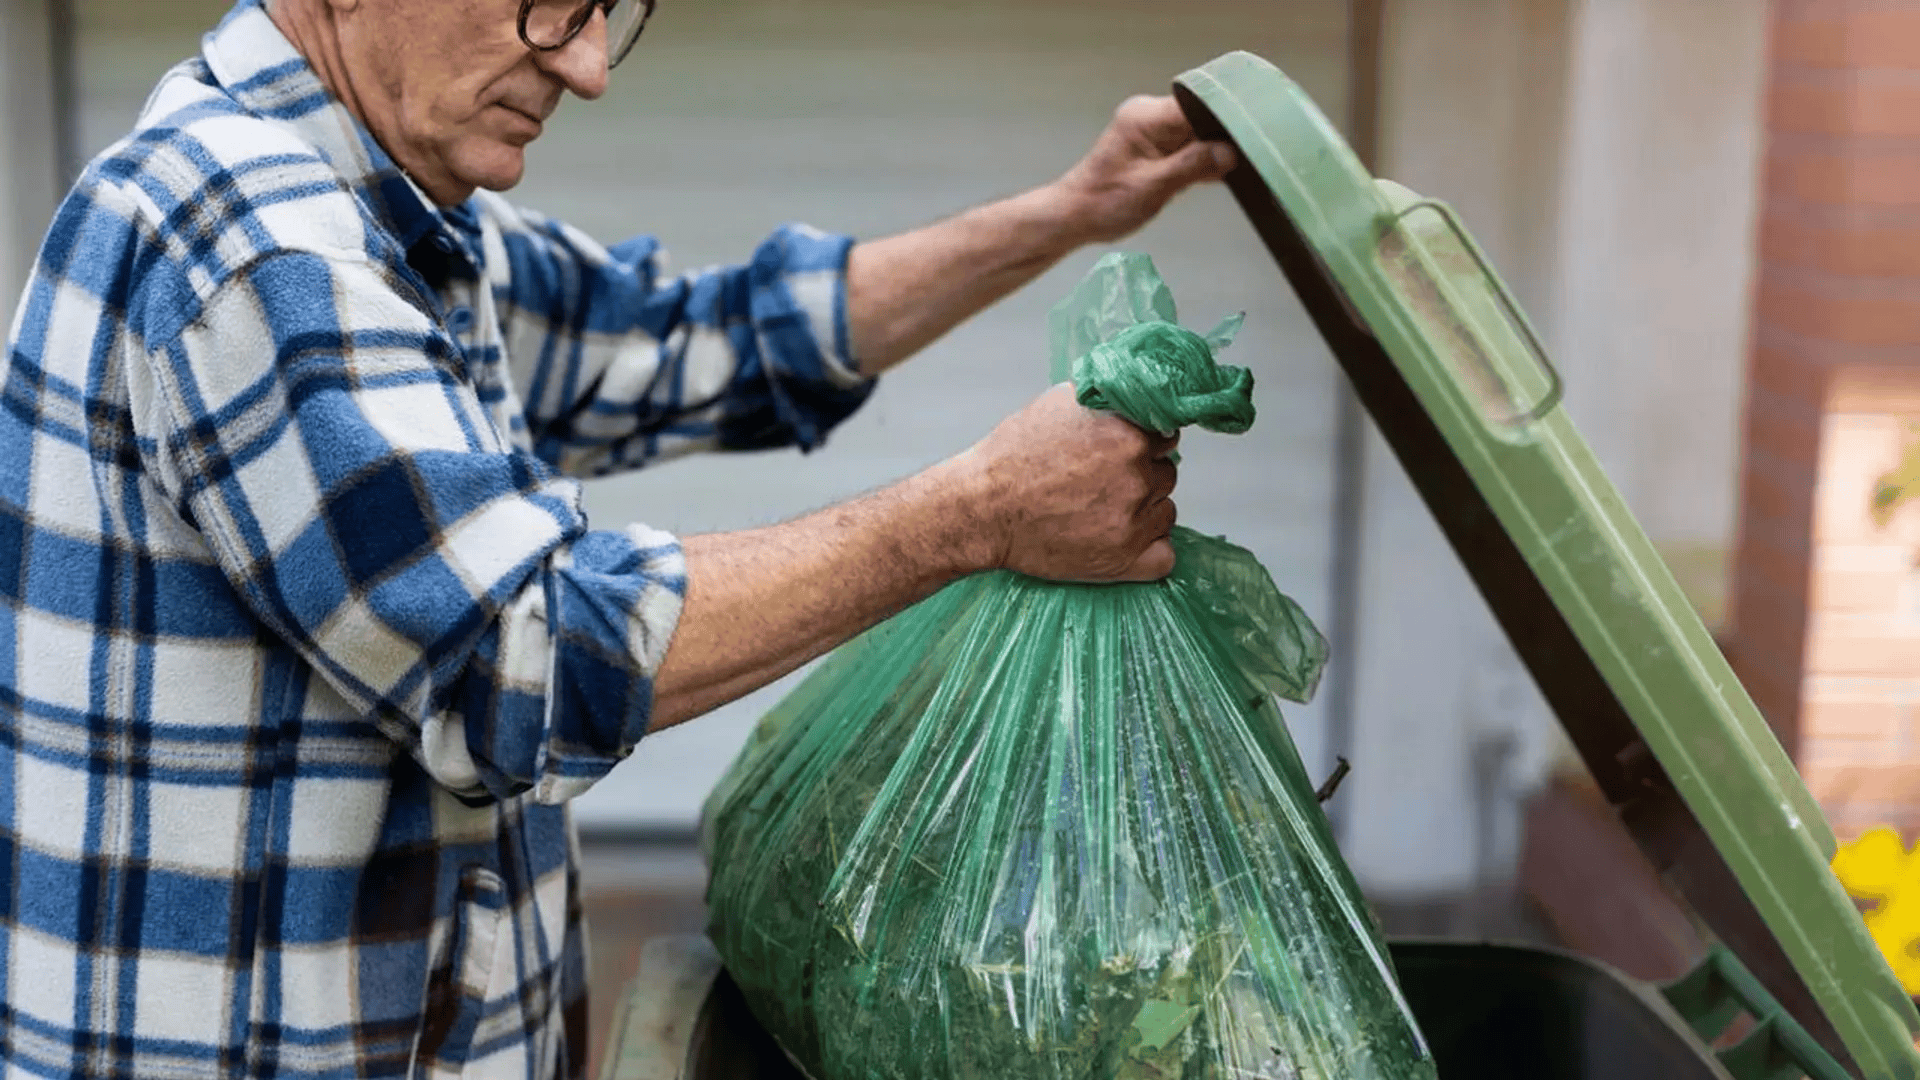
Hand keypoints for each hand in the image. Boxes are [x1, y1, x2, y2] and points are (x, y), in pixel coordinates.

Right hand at [953, 385, 1178, 582]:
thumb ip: (1107, 399)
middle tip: (1103, 482)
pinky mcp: (1124, 561)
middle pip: (1166, 474)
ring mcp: (1133, 522)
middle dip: (1141, 475)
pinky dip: (1151, 548)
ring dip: (1145, 510)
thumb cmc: (1013, 457)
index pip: (1166, 436)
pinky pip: (1165, 555)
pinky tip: (1125, 538)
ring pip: (1164, 511)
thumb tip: (1135, 396)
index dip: (1143, 442)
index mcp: (1129, 436)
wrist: (982, 509)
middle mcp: (1137, 478)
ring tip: (1104, 510)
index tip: (1122, 451)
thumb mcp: (1059, 403)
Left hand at [1051, 95, 1237, 245]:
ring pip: (1196, 133)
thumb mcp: (1153, 187)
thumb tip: (1230, 152)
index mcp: (1147, 117)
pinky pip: (1187, 146)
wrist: (1075, 216)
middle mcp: (1150, 116)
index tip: (1253, 132)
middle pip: (1200, 117)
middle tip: (1253, 154)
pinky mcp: (1154, 147)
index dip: (1226, 117)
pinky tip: (1222, 174)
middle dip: (1223, 136)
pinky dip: (1201, 160)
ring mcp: (1152, 131)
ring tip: (1243, 165)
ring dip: (1213, 151)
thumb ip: (1193, 166)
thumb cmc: (1105, 202)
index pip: (1197, 105)